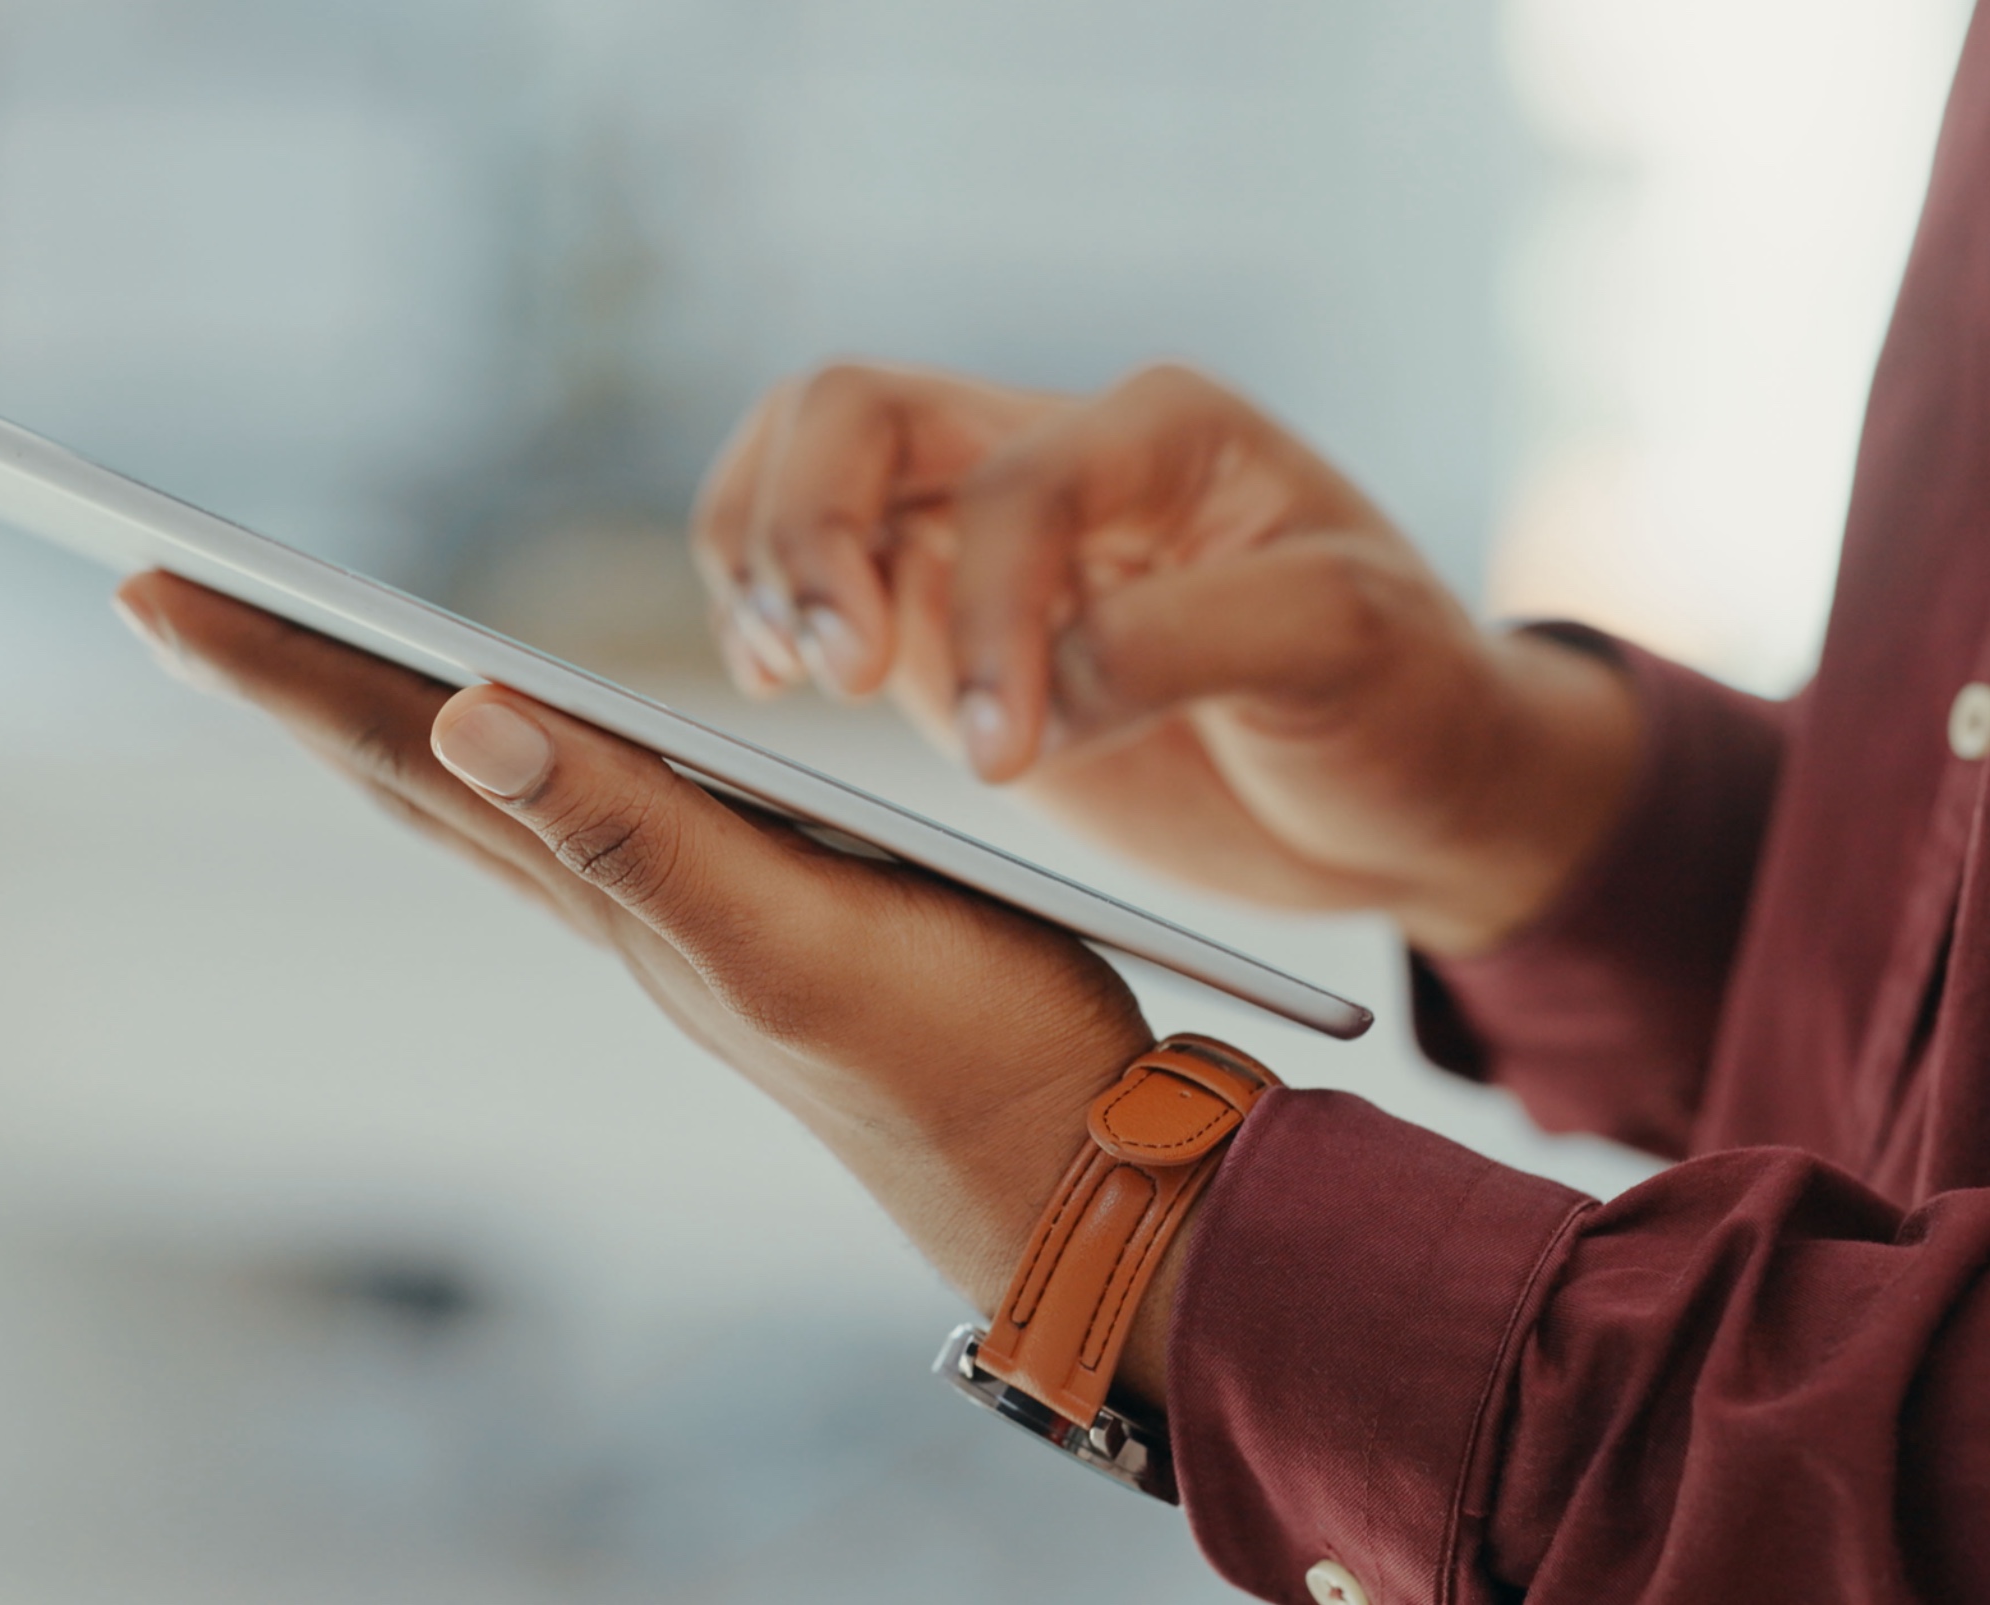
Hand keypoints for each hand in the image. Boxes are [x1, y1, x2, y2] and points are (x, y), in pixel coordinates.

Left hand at [114, 573, 1188, 1402]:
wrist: (1069, 1176)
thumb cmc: (960, 1055)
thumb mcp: (791, 936)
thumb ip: (638, 835)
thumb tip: (462, 719)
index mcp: (611, 888)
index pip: (407, 757)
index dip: (279, 673)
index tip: (151, 592)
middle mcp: (618, 903)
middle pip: (415, 774)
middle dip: (289, 681)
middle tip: (167, 603)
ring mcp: (676, 919)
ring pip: (488, 802)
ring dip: (381, 722)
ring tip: (302, 662)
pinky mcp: (753, 920)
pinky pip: (583, 824)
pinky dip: (514, 764)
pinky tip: (521, 753)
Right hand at [694, 363, 1638, 954]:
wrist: (1406, 785)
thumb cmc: (1400, 699)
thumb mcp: (1343, 648)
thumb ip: (1189, 641)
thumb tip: (1042, 685)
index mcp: (1162, 432)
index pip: (1016, 481)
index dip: (993, 609)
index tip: (1009, 753)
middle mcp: (1055, 452)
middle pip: (854, 410)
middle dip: (809, 533)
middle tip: (832, 672)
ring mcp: (982, 534)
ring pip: (804, 463)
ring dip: (759, 555)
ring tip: (778, 672)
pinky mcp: (943, 621)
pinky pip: (808, 569)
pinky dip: (759, 605)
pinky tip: (772, 680)